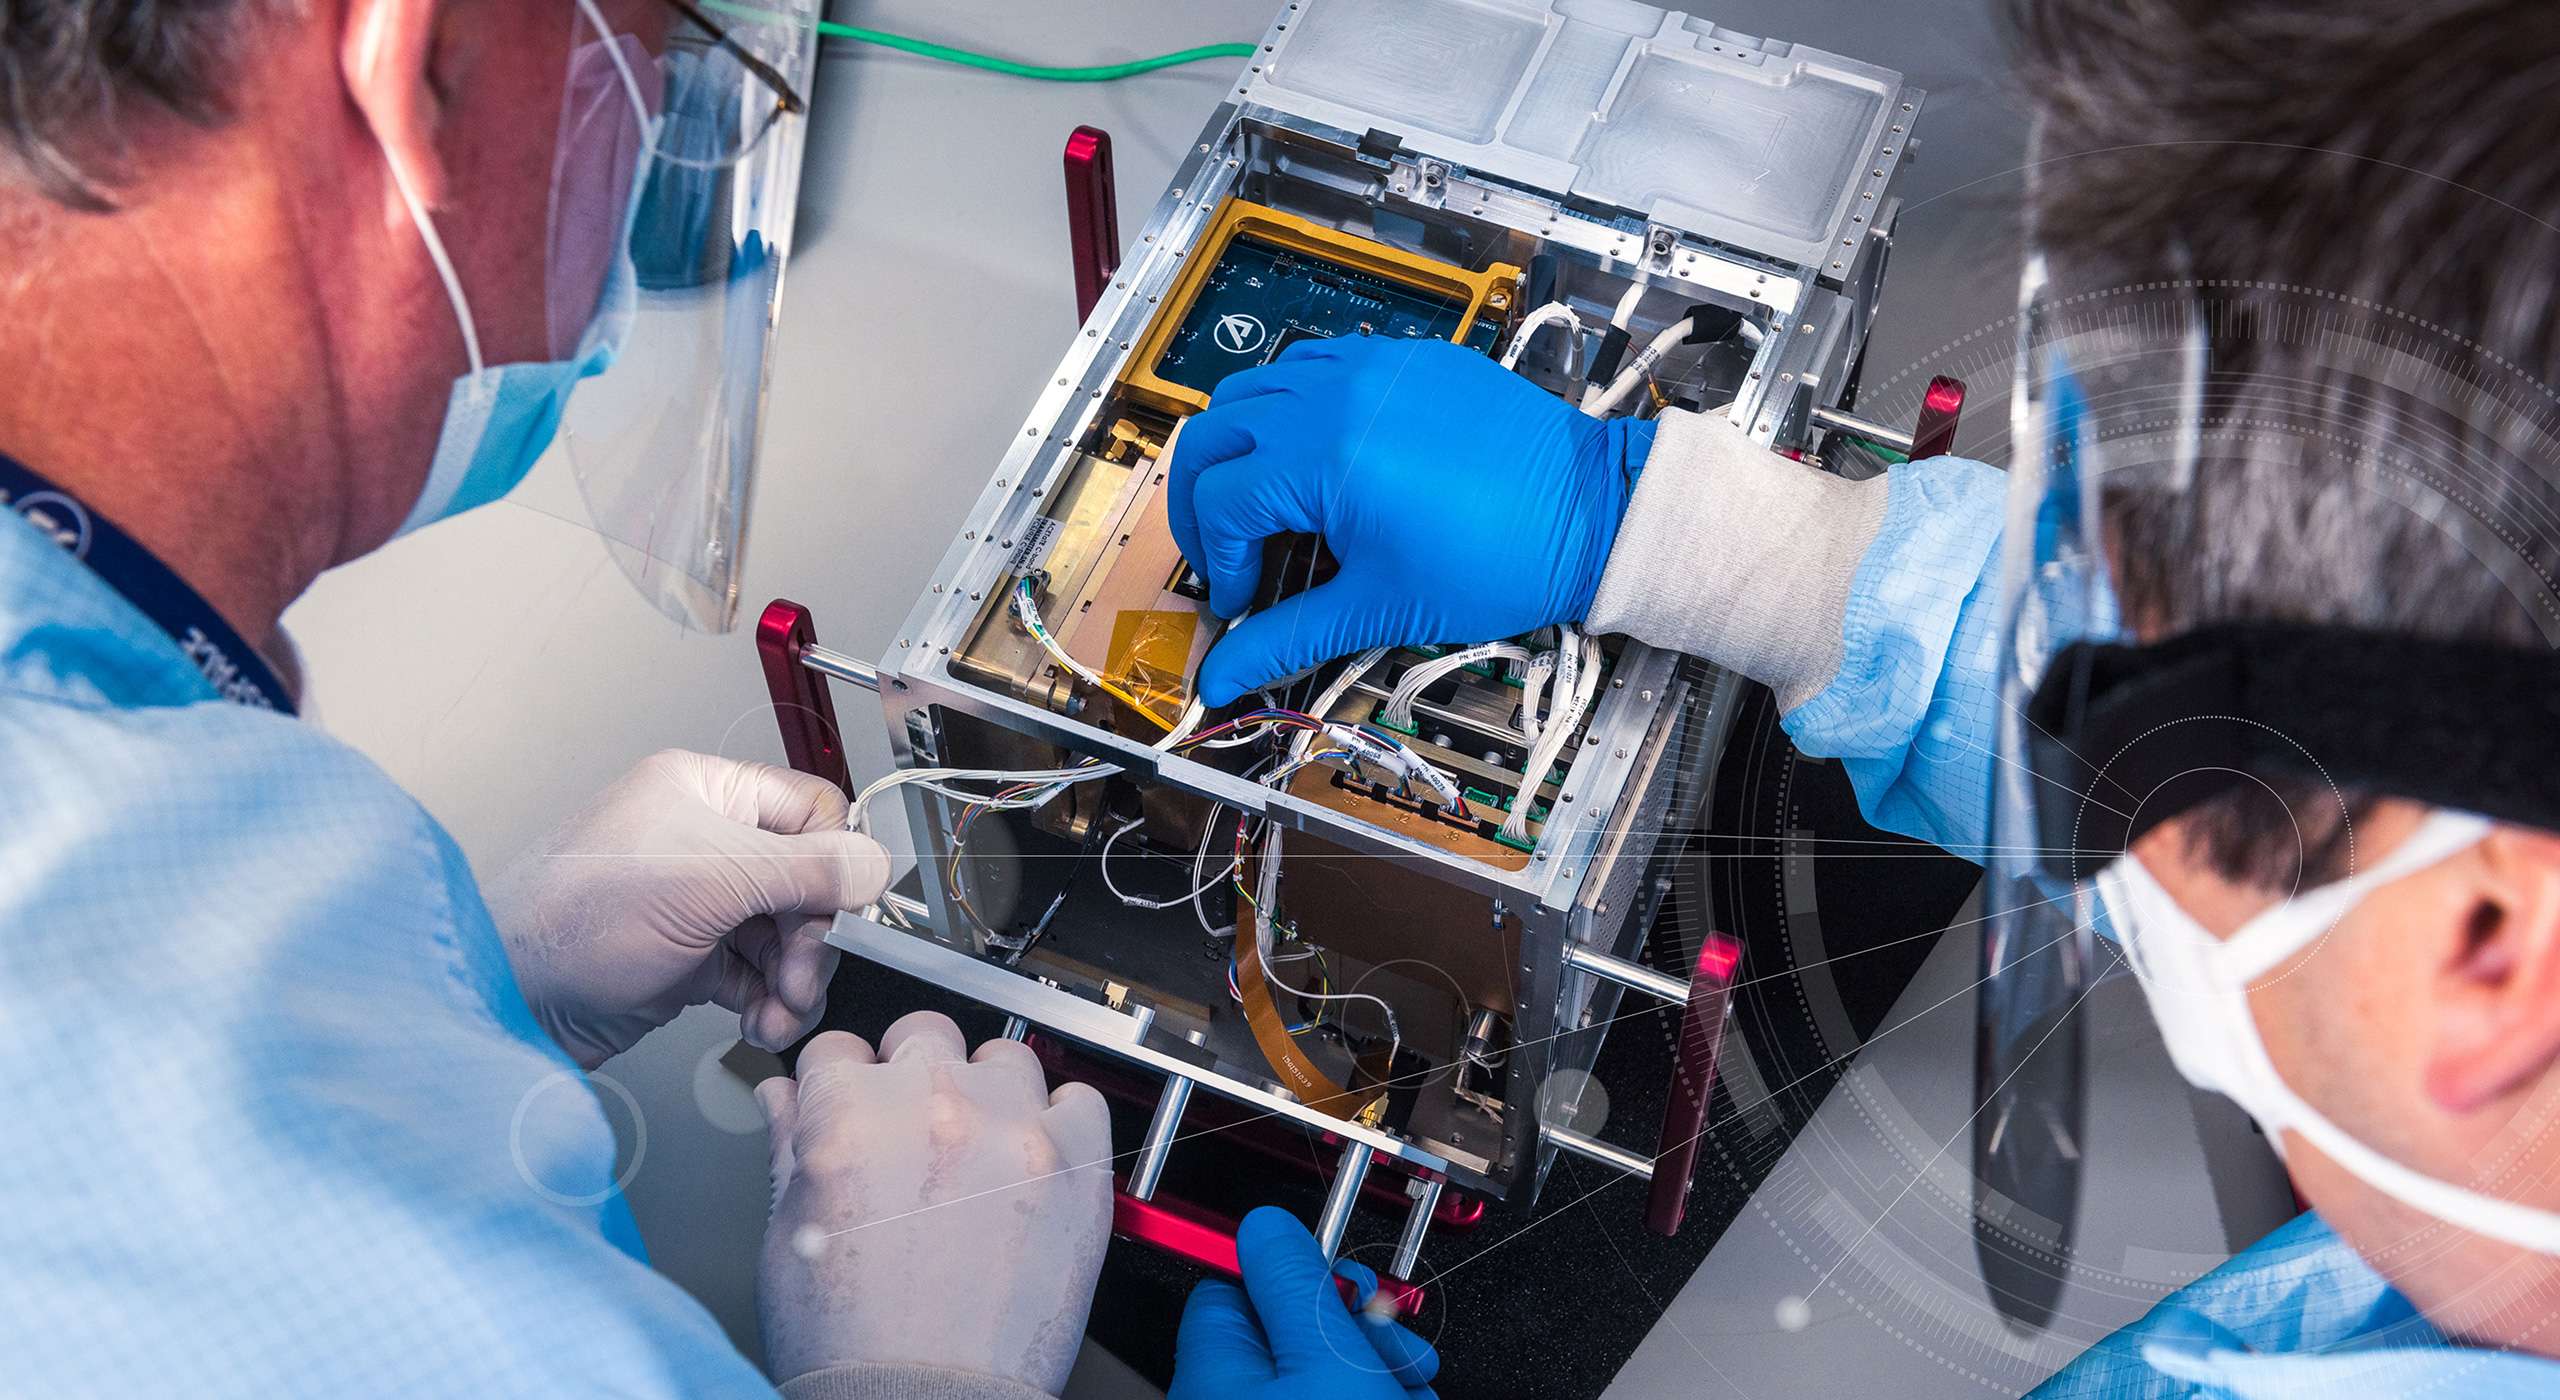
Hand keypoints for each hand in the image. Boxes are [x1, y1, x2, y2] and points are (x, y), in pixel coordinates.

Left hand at [488, 750, 889, 1067]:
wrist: (507, 1001)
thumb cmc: (571, 919)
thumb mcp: (707, 879)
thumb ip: (804, 869)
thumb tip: (876, 865)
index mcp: (706, 791)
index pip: (812, 812)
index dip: (834, 864)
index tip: (838, 911)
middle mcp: (704, 840)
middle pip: (806, 882)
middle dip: (812, 937)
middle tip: (800, 972)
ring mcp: (697, 902)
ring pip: (787, 935)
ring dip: (796, 978)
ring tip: (781, 1009)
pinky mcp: (689, 958)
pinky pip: (757, 974)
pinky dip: (769, 1001)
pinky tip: (761, 1020)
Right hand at [756, 1014, 1112, 1395]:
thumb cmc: (850, 1344)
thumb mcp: (789, 1239)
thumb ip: (789, 1150)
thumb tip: (781, 1100)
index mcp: (847, 1116)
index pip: (840, 1049)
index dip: (843, 1083)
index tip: (855, 1106)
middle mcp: (931, 1106)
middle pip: (923, 1035)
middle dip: (913, 1074)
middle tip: (916, 1133)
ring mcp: (1009, 1128)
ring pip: (1003, 1059)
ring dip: (989, 1092)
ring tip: (980, 1153)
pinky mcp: (1073, 1162)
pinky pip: (1079, 1099)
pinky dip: (1061, 1121)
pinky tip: (1037, 1160)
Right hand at [1167, 335, 1652, 705]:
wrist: (1593, 515)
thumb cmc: (1503, 559)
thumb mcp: (1382, 607)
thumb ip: (1288, 639)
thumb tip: (1225, 676)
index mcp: (1326, 457)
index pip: (1221, 500)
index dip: (1220, 561)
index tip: (1245, 599)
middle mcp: (1337, 396)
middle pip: (1213, 430)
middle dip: (1203, 498)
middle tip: (1226, 549)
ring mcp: (1370, 367)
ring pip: (1255, 386)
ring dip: (1239, 445)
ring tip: (1263, 503)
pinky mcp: (1403, 359)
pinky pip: (1314, 364)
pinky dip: (1291, 407)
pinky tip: (1315, 459)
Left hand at [1169, 1207, 1439, 1398]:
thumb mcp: (1327, 1359)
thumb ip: (1295, 1285)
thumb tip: (1265, 1224)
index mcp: (1217, 1372)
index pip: (1237, 1284)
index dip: (1297, 1271)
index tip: (1341, 1275)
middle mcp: (1234, 1399)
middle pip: (1292, 1327)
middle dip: (1357, 1323)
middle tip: (1394, 1339)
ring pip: (1327, 1369)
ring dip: (1379, 1362)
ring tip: (1414, 1379)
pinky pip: (1340, 1398)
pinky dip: (1377, 1393)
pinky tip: (1409, 1398)